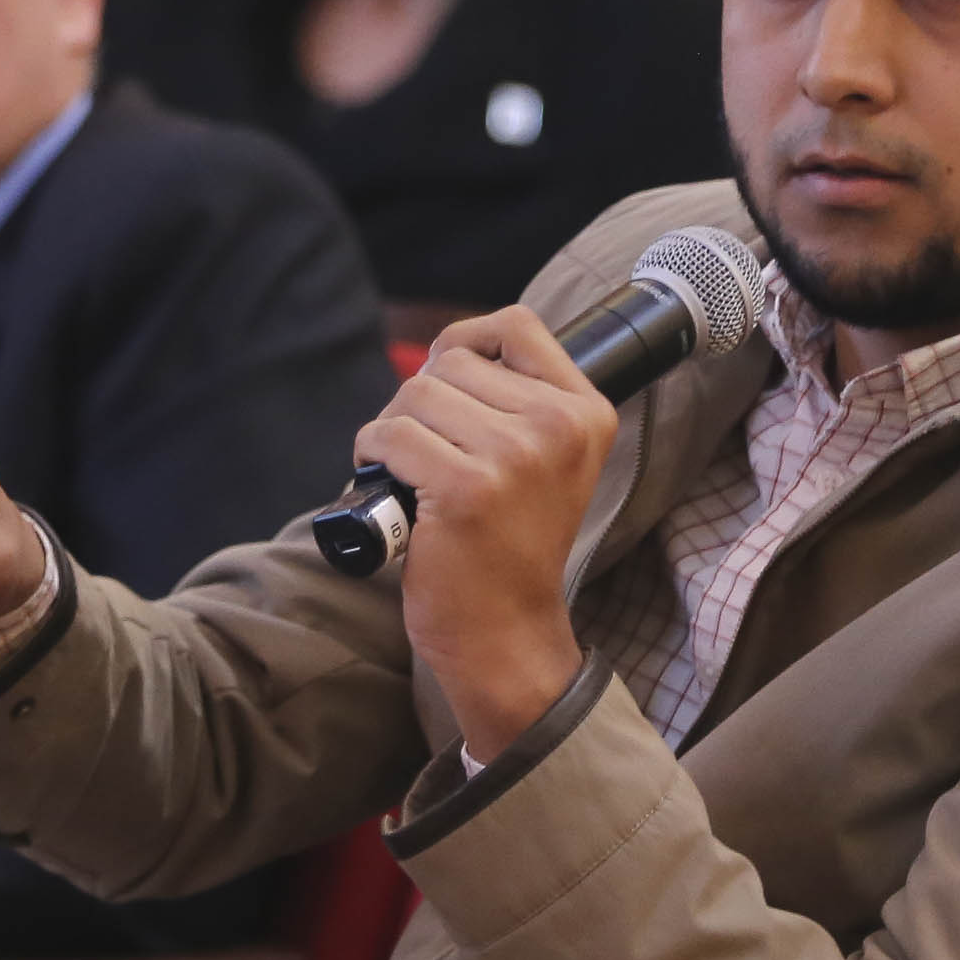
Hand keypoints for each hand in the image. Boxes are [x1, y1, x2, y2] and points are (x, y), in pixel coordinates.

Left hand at [353, 307, 614, 761]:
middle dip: (421, 402)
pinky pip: (391, 436)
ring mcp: (516, 457)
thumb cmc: (511, 546)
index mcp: (586, 413)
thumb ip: (517, 398)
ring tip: (413, 475)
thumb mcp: (546, 461)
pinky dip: (373, 457)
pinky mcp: (467, 489)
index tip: (449, 382)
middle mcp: (559, 427)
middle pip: (452, 361)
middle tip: (428, 455)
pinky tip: (391, 489)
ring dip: (394, 431)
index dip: (467, 341)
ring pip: (415, 394)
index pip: (517, 325)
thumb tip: (446, 348)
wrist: (506, 634)